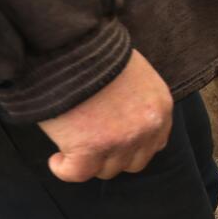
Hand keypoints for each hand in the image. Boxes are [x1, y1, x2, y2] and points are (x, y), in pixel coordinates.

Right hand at [37, 50, 172, 182]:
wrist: (72, 45)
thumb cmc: (97, 54)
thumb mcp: (136, 75)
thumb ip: (138, 102)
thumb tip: (124, 121)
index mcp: (160, 108)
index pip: (155, 144)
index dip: (131, 146)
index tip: (112, 140)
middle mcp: (147, 128)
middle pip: (133, 162)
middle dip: (112, 156)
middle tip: (90, 143)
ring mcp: (121, 140)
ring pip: (107, 170)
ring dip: (89, 161)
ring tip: (71, 144)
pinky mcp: (91, 147)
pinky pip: (78, 173)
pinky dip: (65, 169)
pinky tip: (57, 157)